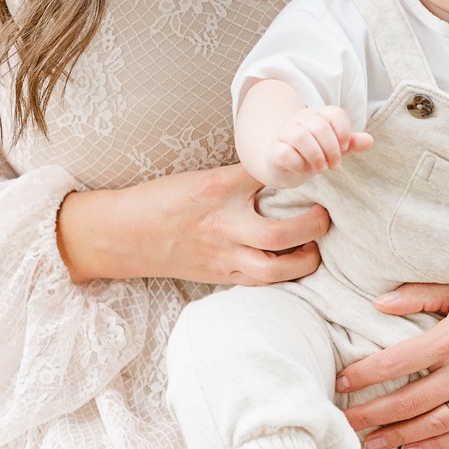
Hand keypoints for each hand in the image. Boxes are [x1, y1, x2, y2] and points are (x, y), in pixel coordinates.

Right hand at [57, 164, 328, 286]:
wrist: (124, 235)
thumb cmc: (164, 200)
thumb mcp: (202, 177)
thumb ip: (242, 177)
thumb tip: (285, 172)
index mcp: (219, 189)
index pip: (270, 174)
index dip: (301, 169)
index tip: (323, 166)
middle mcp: (223, 224)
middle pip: (279, 231)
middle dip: (313, 225)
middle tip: (324, 215)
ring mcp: (222, 255)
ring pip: (274, 268)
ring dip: (305, 259)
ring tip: (315, 246)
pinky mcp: (220, 276)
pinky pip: (261, 282)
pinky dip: (284, 274)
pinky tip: (296, 263)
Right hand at [264, 104, 372, 185]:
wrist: (282, 163)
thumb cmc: (312, 153)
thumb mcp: (333, 148)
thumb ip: (350, 144)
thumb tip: (369, 140)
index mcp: (318, 114)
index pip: (335, 113)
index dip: (344, 132)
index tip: (345, 148)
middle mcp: (300, 119)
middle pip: (320, 127)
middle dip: (332, 150)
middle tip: (335, 165)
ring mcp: (285, 132)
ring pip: (301, 137)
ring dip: (316, 157)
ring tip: (321, 169)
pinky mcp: (274, 149)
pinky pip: (285, 153)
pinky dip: (299, 164)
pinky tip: (304, 170)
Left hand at [334, 260, 448, 448]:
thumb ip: (420, 295)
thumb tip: (378, 303)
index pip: (396, 362)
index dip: (364, 375)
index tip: (340, 382)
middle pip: (408, 401)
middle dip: (371, 414)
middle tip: (343, 423)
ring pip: (433, 424)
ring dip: (397, 436)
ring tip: (370, 442)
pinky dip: (435, 444)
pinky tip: (412, 448)